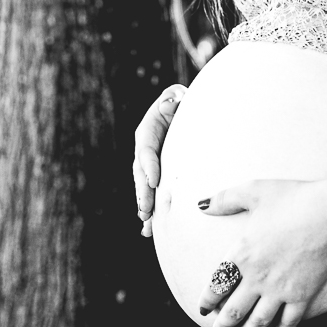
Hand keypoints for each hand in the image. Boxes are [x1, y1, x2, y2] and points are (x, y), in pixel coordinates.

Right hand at [132, 84, 185, 236]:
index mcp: (148, 130)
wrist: (186, 112)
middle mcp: (145, 150)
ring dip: (145, 205)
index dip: (148, 165)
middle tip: (146, 211)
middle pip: (141, 173)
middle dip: (142, 193)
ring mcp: (150, 165)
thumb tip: (167, 106)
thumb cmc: (183, 102)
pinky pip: (153, 194)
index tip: (153, 181)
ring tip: (147, 224)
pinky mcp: (158, 176)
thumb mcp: (178, 95)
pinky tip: (149, 231)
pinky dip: (152, 212)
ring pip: (144, 187)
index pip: (146, 148)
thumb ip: (174, 98)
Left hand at [196, 179, 326, 326]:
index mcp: (242, 254)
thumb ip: (225, 199)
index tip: (204, 308)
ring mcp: (279, 290)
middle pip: (233, 311)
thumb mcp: (253, 191)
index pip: (216, 285)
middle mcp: (257, 278)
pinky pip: (288, 322)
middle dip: (223, 325)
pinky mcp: (302, 296)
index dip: (207, 300)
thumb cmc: (292, 199)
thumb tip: (202, 205)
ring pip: (257, 323)